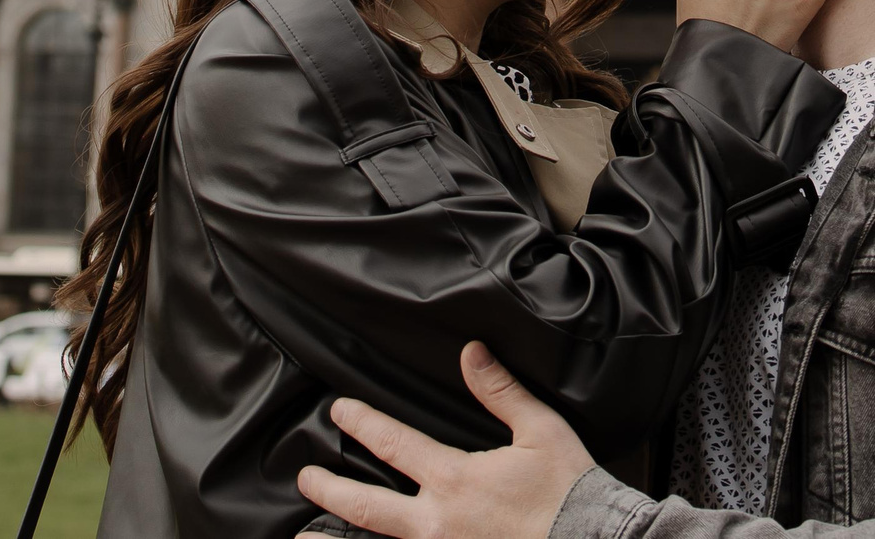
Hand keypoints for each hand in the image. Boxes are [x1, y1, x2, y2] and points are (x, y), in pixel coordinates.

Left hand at [297, 343, 591, 538]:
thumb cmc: (568, 489)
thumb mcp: (539, 429)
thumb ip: (500, 391)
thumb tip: (471, 354)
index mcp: (455, 480)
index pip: (393, 444)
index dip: (362, 424)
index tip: (341, 411)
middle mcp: (437, 522)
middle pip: (366, 505)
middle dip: (330, 489)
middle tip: (306, 478)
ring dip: (339, 537)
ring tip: (310, 536)